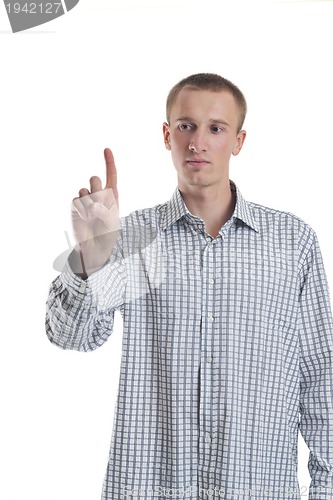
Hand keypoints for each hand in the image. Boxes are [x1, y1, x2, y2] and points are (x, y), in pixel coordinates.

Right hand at [70, 148, 119, 275]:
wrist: (94, 246)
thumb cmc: (107, 234)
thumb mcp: (112, 223)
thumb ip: (105, 212)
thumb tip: (93, 204)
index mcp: (111, 195)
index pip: (111, 175)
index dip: (109, 162)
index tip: (107, 149)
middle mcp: (98, 194)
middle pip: (95, 179)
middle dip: (97, 190)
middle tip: (99, 206)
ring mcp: (86, 199)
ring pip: (85, 189)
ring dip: (89, 203)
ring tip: (92, 216)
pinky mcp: (76, 206)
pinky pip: (77, 200)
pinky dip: (82, 210)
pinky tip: (85, 218)